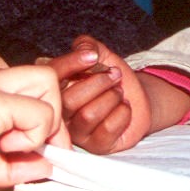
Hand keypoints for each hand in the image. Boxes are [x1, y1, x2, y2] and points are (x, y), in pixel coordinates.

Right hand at [0, 59, 67, 190]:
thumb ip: (7, 164)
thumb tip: (44, 166)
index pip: (24, 87)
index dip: (39, 119)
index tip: (30, 150)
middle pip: (43, 76)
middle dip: (54, 116)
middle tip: (38, 149)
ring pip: (47, 83)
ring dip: (45, 121)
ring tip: (13, 147)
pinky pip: (37, 111)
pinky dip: (34, 135)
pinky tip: (4, 148)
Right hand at [51, 36, 189, 153]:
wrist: (138, 99)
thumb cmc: (114, 79)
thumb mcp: (102, 55)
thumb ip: (88, 45)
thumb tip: (81, 46)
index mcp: (57, 89)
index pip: (52, 78)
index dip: (70, 64)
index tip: (93, 56)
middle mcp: (62, 113)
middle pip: (68, 100)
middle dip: (97, 83)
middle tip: (115, 75)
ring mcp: (78, 132)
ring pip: (87, 116)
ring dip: (111, 98)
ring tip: (119, 92)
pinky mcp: (97, 145)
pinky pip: (106, 130)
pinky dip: (122, 114)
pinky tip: (125, 108)